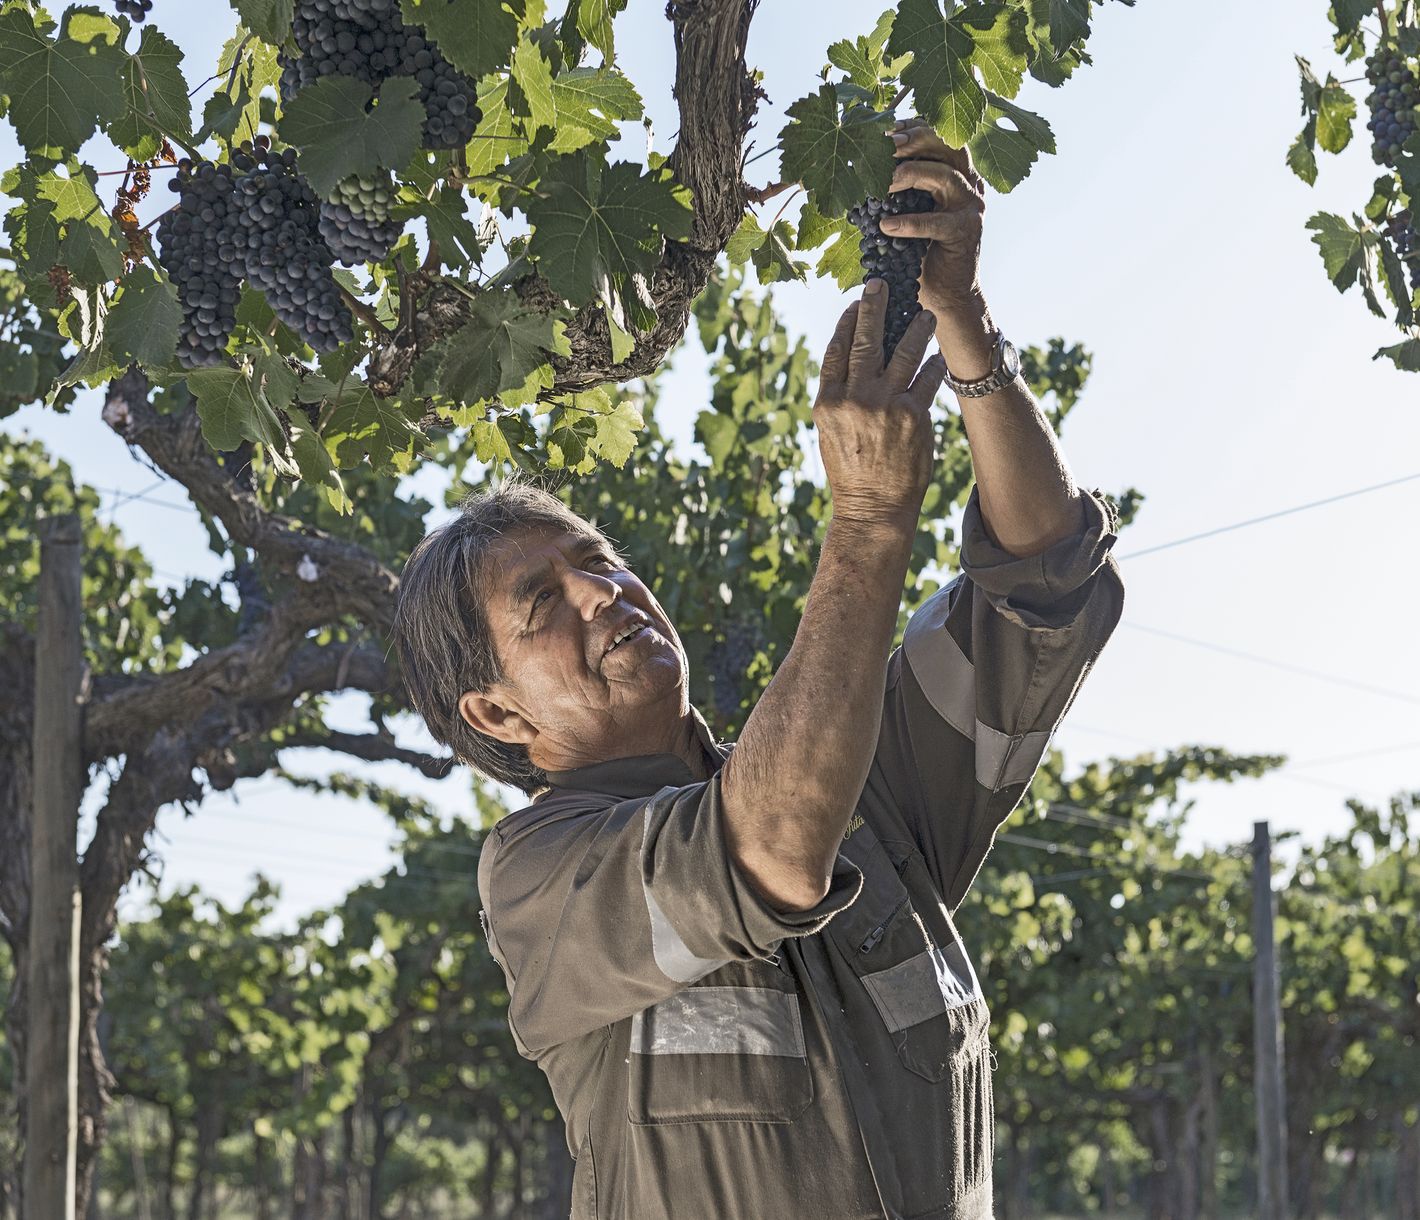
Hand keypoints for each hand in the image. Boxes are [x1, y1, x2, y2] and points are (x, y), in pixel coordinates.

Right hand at [812, 280, 943, 527]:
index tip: (856, 301)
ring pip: (903, 352)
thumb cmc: (851, 471)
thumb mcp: (830, 433)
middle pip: (864, 340)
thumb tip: (849, 361)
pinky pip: (928, 378)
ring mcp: (884, 406)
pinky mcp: (913, 416)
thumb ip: (837, 397)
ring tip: (927, 314)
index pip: (836, 349)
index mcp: (827, 402)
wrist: (872, 510)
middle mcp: (853, 399)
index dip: (847, 320)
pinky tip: (939, 356)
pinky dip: (935, 364)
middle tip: (883, 283)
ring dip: (917, 328)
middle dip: (875, 306)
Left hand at [880, 117, 986, 319]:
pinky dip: (911, 222)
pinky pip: (938, 222)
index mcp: (954, 171)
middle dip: (915, 141)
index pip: (938, 137)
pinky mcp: (966, 232)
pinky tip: (886, 226)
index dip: (913, 128)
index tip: (886, 130)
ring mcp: (970, 206)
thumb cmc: (919, 250)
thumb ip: (894, 188)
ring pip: (945, 176)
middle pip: (948, 146)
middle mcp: (968, 183)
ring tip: (882, 184)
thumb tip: (854, 167)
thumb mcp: (905, 211)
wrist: (943, 292)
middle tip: (886, 147)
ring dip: (911, 174)